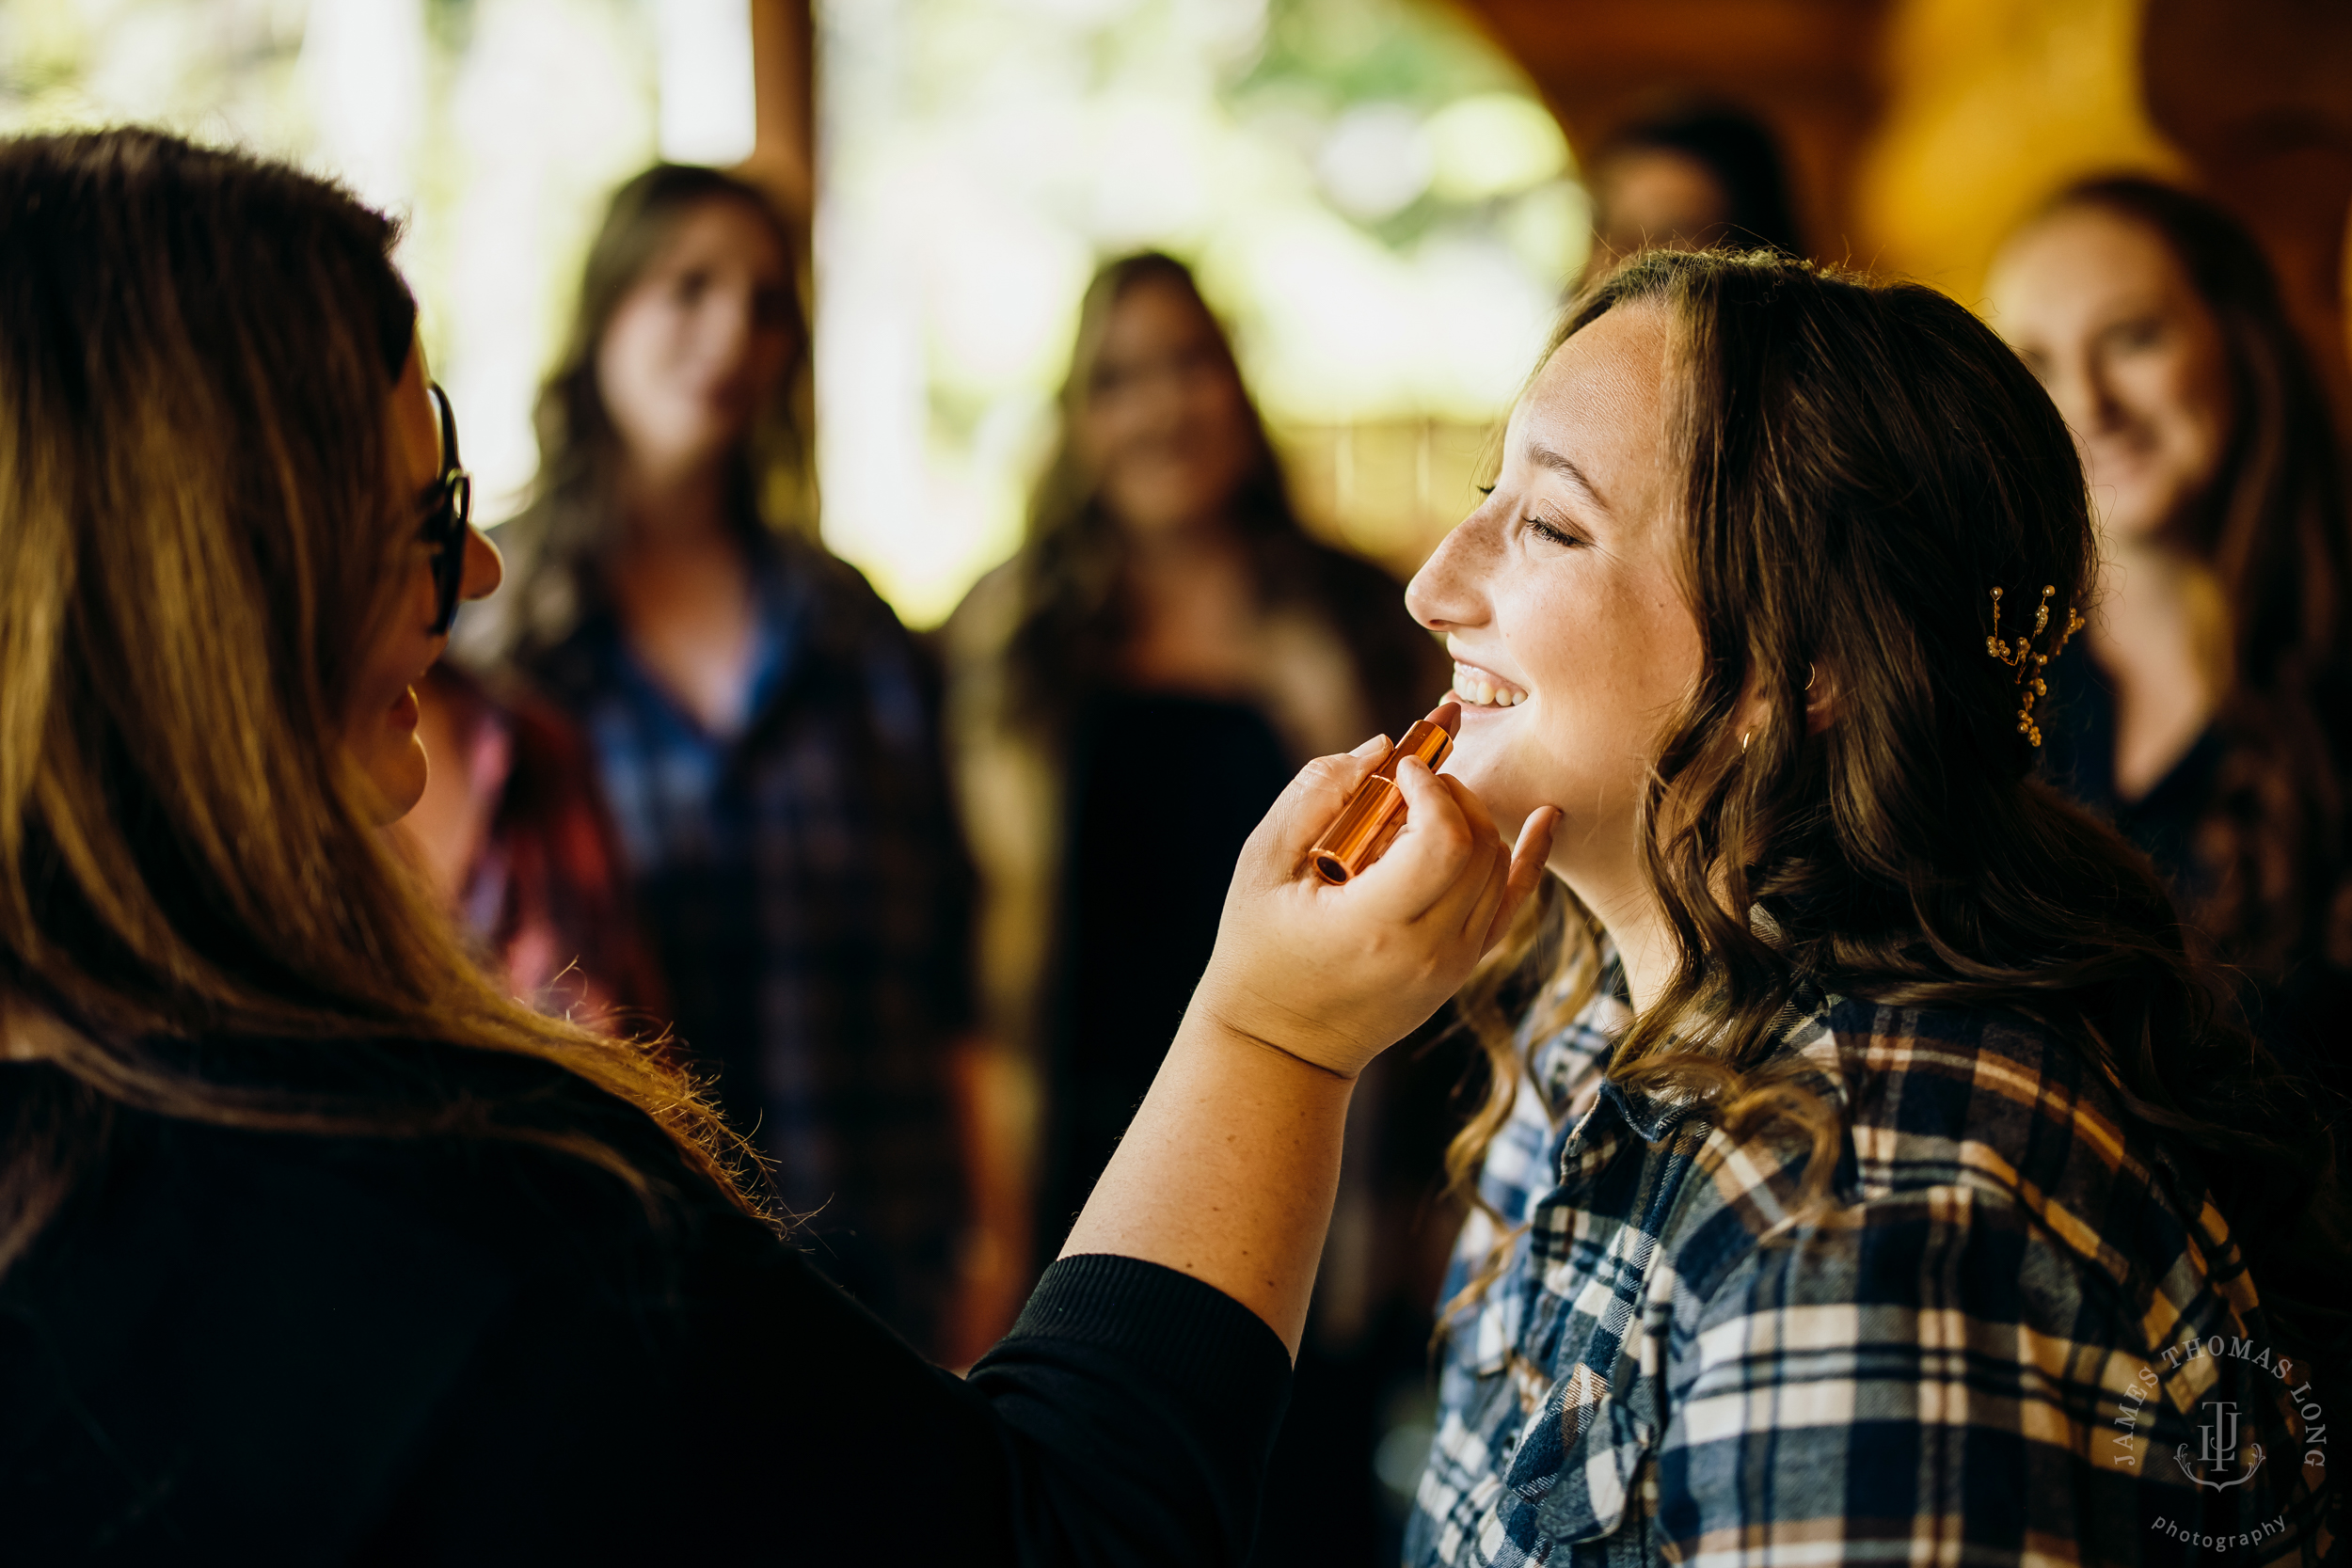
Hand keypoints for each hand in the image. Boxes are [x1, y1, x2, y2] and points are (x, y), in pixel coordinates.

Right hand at [1189, 722, 1557, 1079]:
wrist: (1282, 1045)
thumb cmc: (1258, 951)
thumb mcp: (1262, 866)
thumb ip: (1315, 795)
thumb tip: (1381, 746)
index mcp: (1375, 926)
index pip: (1444, 840)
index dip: (1432, 787)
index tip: (1401, 769)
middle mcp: (1430, 950)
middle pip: (1480, 844)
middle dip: (1453, 793)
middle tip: (1411, 780)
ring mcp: (1456, 963)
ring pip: (1499, 865)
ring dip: (1472, 817)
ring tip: (1424, 807)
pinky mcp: (1465, 966)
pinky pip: (1513, 901)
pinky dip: (1529, 855)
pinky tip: (1545, 816)